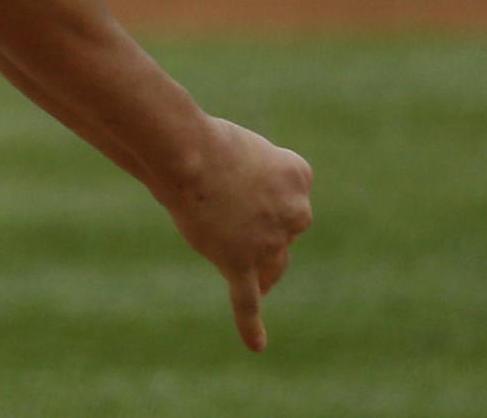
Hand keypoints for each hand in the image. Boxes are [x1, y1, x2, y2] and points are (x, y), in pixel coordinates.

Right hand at [154, 116, 314, 351]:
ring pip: (271, 264)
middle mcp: (296, 213)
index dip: (257, 186)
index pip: (288, 192)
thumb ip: (253, 181)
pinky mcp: (241, 263)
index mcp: (300, 175)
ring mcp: (269, 242)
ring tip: (235, 251)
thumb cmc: (206, 142)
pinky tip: (257, 345)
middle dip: (258, 223)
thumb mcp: (244, 148)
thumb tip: (239, 223)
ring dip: (257, 261)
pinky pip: (247, 300)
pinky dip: (252, 325)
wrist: (187, 154)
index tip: (233, 171)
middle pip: (283, 232)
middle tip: (220, 200)